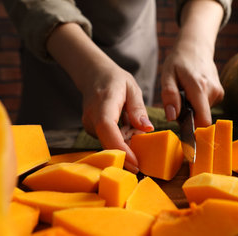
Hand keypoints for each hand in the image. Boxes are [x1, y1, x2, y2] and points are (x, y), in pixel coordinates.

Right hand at [47, 23, 153, 172]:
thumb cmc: (114, 80)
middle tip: (146, 152)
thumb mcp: (131, 88)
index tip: (136, 163)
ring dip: (128, 143)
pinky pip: (109, 140)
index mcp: (104, 103)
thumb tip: (147, 129)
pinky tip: (129, 127)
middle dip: (129, 153)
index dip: (121, 148)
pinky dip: (123, 139)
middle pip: (109, 143)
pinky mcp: (93, 131)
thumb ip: (138, 108)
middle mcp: (92, 118)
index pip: (108, 129)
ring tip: (136, 127)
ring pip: (111, 144)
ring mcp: (90, 126)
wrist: (93, 75)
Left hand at [161, 39, 223, 126]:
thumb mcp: (167, 76)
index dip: (193, 128)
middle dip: (188, 115)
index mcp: (199, 87)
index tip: (182, 126)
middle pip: (201, 117)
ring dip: (192, 107)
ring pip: (203, 112)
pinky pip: (207, 106)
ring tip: (186, 91)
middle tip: (179, 99)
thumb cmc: (178, 61)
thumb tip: (172, 117)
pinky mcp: (220, 93)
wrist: (196, 47)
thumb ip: (170, 96)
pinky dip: (198, 102)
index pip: (203, 120)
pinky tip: (194, 89)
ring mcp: (218, 92)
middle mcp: (212, 91)